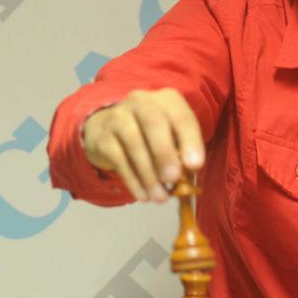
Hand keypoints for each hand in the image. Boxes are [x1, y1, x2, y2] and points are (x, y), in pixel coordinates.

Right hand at [81, 88, 203, 201]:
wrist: (107, 129)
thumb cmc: (151, 135)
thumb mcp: (170, 137)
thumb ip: (180, 154)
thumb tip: (185, 179)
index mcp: (166, 100)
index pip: (181, 116)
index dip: (190, 140)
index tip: (195, 166)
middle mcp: (141, 101)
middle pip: (153, 122)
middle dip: (165, 153)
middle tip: (173, 179)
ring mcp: (118, 116)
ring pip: (134, 143)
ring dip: (149, 174)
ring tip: (159, 197)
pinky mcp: (102, 136)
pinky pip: (118, 159)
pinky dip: (133, 180)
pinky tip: (142, 195)